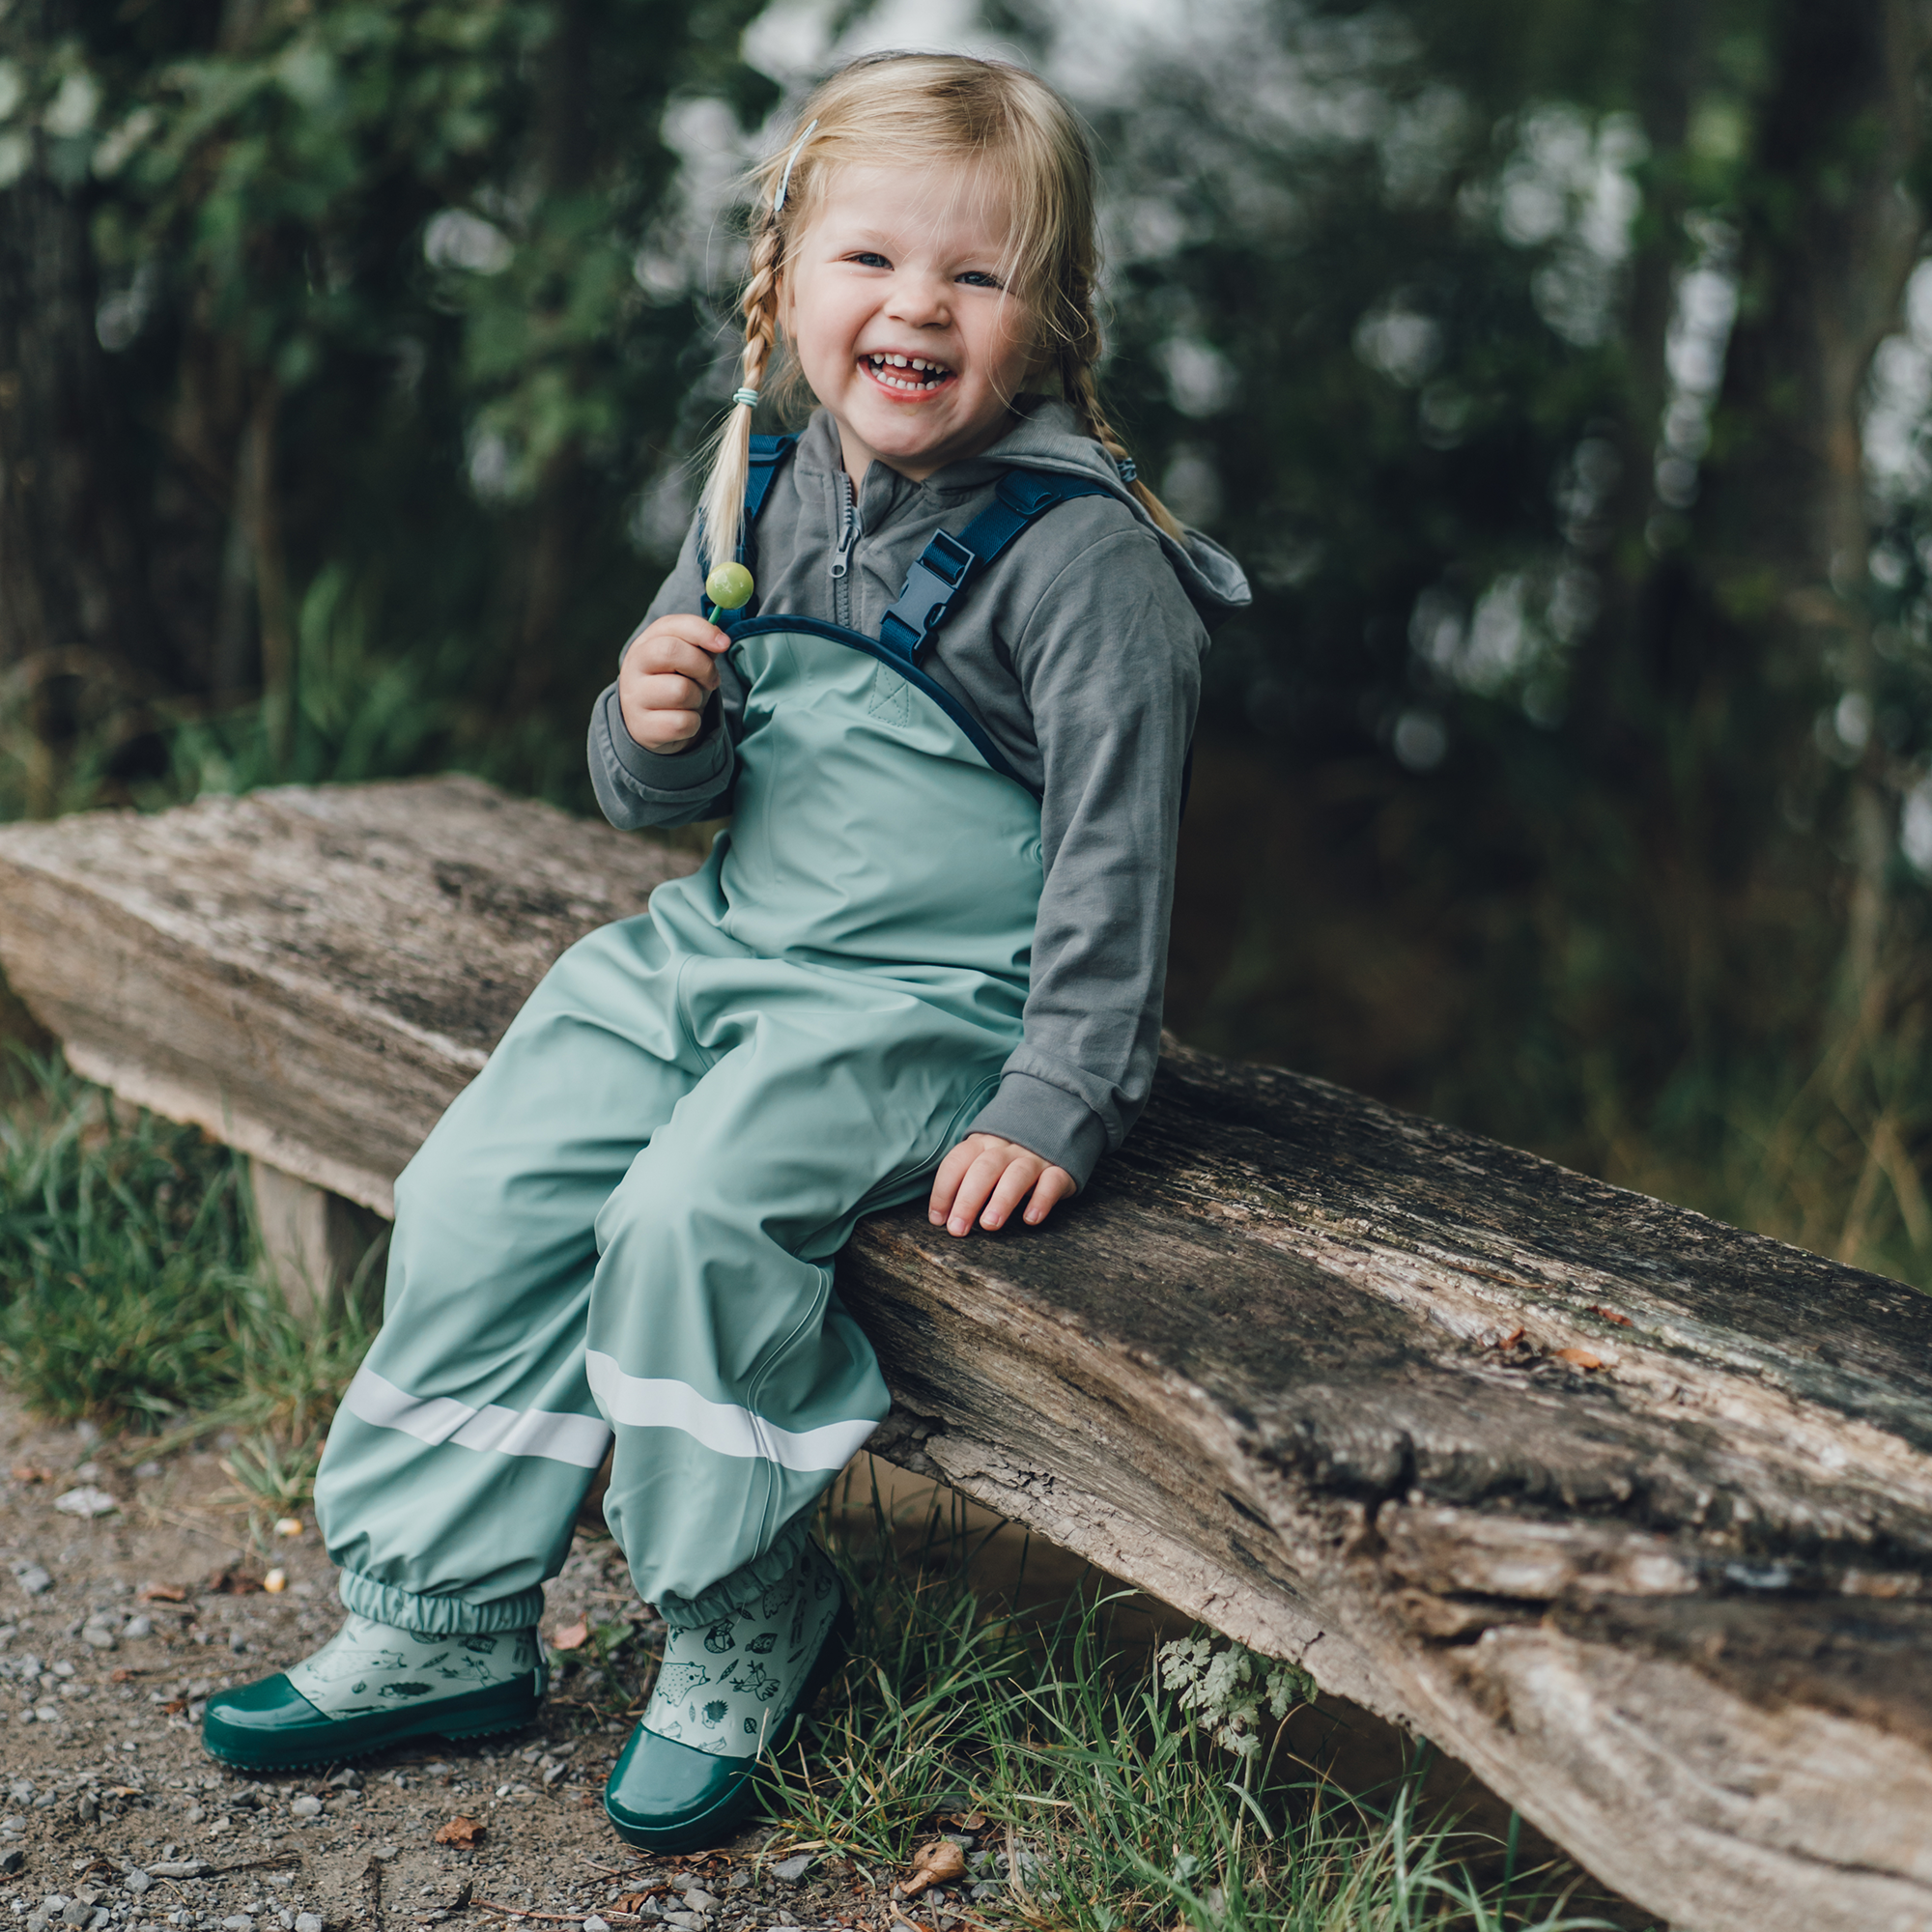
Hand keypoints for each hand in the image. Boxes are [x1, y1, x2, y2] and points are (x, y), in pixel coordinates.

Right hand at [618, 613, 729, 752]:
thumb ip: (701, 645)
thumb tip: (721, 641)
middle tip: (712, 680)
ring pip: (681, 691)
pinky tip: (683, 721)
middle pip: (672, 652)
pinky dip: (693, 724)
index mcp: (645, 643)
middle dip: (703, 666)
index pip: (672, 626)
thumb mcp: (687, 661)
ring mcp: (634, 698)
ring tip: (691, 702)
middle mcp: (633, 667)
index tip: (724, 643)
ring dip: (698, 699)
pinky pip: (683, 722)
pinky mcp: (643, 728)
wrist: (652, 725)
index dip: (703, 631)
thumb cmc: (675, 684)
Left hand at [929, 1132, 1075, 1235]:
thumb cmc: (1008, 1160)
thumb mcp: (984, 1160)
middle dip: (968, 1200)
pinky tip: (1031, 1219)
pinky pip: (1052, 1182)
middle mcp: (1007, 1148)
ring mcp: (1034, 1158)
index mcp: (982, 1144)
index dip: (943, 1189)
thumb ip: (965, 1181)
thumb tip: (941, 1217)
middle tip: (958, 1229)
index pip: (957, 1162)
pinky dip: (1041, 1200)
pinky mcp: (1059, 1170)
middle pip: (984, 1169)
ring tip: (990, 1224)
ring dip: (1001, 1200)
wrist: (1055, 1131)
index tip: (938, 1219)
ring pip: (1017, 1174)